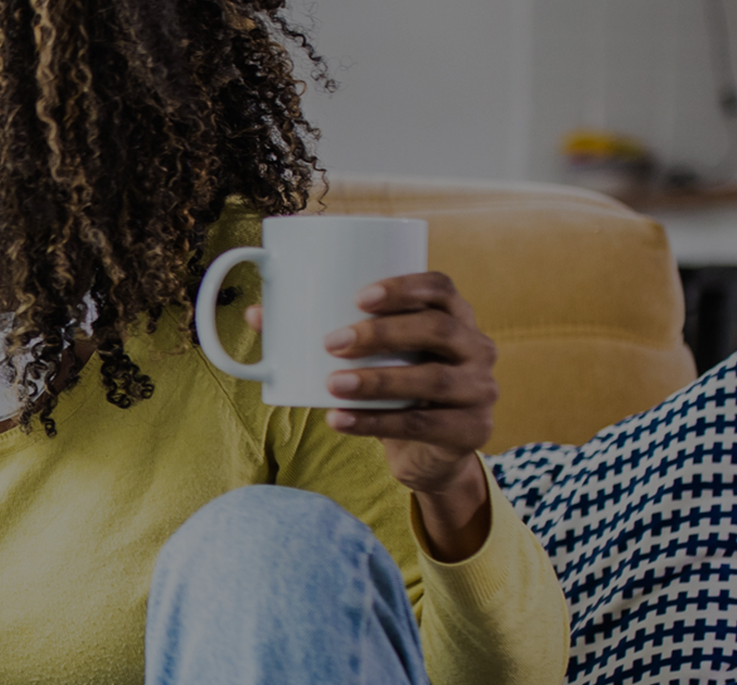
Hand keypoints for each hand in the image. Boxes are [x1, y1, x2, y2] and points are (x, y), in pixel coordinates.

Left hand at [251, 272, 497, 557]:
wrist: (429, 449)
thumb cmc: (393, 383)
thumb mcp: (371, 355)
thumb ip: (322, 329)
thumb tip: (256, 314)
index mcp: (455, 316)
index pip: (441, 288)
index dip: (403, 287)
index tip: (357, 297)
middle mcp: (478, 348)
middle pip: (437, 330)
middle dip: (382, 333)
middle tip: (330, 343)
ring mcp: (480, 390)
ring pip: (432, 380)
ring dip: (377, 381)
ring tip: (331, 384)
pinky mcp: (472, 430)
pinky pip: (423, 425)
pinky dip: (375, 423)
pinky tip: (339, 420)